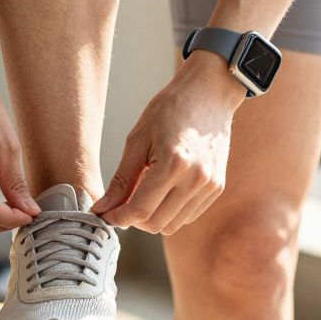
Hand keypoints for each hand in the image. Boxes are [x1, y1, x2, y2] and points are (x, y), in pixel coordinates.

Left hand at [91, 51, 243, 234]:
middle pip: (156, 223)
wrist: (208, 94)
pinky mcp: (217, 188)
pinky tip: (161, 193)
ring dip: (152, 218)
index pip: (140, 210)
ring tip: (141, 195)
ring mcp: (210, 186)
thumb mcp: (137, 140)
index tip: (105, 214)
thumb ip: (121, 180)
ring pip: (172, 225)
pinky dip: (170, 212)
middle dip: (133, 220)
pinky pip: (188, 216)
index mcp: (173, 164)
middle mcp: (196, 179)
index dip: (118, 218)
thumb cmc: (169, 110)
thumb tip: (103, 208)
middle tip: (120, 204)